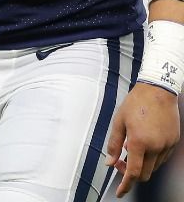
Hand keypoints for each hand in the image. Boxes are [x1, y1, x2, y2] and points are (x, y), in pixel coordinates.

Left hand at [106, 82, 179, 196]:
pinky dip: (152, 157)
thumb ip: (113, 144)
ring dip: (142, 164)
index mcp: (139, 142)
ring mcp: (167, 145)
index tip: (120, 192)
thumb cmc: (135, 104)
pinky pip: (162, 157)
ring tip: (131, 148)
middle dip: (132, 174)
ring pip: (154, 166)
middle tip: (120, 163)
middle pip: (145, 173)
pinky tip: (144, 145)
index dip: (126, 185)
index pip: (133, 172)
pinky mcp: (174, 141)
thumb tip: (109, 162)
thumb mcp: (118, 122)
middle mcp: (155, 147)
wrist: (157, 91)